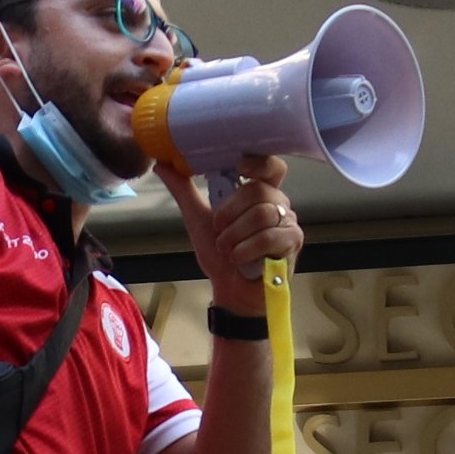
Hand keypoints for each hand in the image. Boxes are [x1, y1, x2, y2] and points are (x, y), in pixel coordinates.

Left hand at [159, 152, 300, 308]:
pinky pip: (268, 237)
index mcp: (260, 193)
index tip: (239, 166)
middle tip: (218, 230)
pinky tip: (239, 260)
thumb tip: (162, 163)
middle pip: (258, 191)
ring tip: (227, 250)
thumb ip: (183, 190)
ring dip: (234, 236)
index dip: (259, 162)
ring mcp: (288, 222)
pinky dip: (245, 250)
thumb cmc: (221, 255)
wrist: (230, 291)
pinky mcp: (292, 242)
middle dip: (229, 213)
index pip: (270, 167)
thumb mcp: (197, 218)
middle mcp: (278, 204)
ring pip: (261, 215)